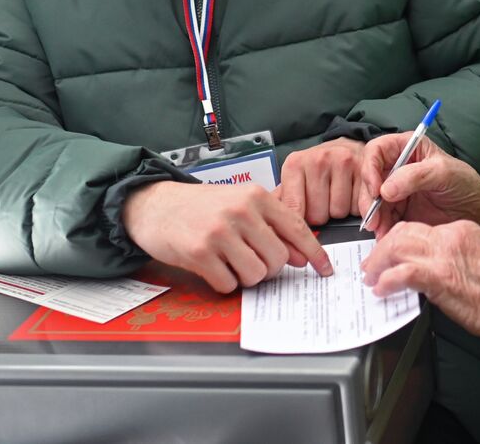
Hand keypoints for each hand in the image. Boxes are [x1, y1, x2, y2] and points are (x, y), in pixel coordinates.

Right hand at [123, 181, 332, 293]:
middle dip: (270, 268)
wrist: (155, 204)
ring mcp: (220, 232)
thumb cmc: (201, 206)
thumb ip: (272, 225)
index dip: (315, 254)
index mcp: (256, 196)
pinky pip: (228, 284)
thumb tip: (301, 256)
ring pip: (256, 274)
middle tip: (252, 260)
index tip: (324, 269)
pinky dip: (224, 282)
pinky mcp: (200, 253)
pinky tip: (214, 267)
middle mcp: (241, 211)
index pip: (297, 229)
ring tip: (231, 262)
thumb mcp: (240, 203)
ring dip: (246, 277)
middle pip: (278, 259)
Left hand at [278, 137, 367, 225]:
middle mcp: (318, 160)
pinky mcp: (364, 169)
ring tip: (337, 195)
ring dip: (339, 211)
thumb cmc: (318, 167)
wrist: (346, 146)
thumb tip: (269, 227)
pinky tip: (352, 195)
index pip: (294, 209)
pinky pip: (359, 206)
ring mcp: (342, 162)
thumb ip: (282, 201)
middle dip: (321, 215)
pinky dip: (357, 208)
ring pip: (339, 212)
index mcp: (295, 164)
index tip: (300, 228)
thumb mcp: (295, 178)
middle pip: (318, 215)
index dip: (298, 224)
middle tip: (323, 201)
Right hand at [357, 133, 479, 236]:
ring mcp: (397, 190)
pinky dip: (381, 227)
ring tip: (381, 229)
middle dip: (369, 198)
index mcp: (408, 148)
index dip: (370, 168)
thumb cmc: (466, 185)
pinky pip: (382, 218)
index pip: (377, 150)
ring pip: (373, 200)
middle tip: (374, 216)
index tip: (376, 189)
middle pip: (370, 177)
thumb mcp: (444, 173)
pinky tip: (385, 235)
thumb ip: (415, 176)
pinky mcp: (398, 210)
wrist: (478, 213)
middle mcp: (398, 167)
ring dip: (373, 216)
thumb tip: (386, 188)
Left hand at [361, 220, 479, 342]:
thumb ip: (453, 260)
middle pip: (402, 232)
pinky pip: (402, 274)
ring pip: (396, 247)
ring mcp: (443, 256)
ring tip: (372, 278)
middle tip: (372, 265)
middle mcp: (449, 237)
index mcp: (461, 230)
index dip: (398, 241)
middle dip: (382, 249)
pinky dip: (387, 281)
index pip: (419, 228)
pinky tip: (382, 290)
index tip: (390, 254)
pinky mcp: (440, 277)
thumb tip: (430, 272)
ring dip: (378, 264)